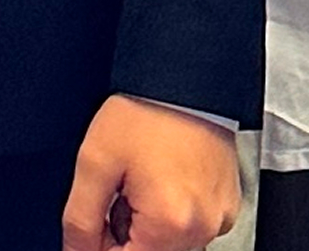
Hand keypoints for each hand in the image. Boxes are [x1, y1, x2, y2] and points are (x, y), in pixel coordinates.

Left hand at [61, 98, 239, 250]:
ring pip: (172, 245)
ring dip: (150, 226)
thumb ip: (80, 219)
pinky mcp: (228, 206)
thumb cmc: (146, 110)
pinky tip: (163, 178)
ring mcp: (219, 219)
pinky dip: (174, 214)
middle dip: (126, 233)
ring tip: (143, 180)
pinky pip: (194, 227)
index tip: (97, 220)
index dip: (101, 246)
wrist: (184, 75)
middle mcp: (202, 229)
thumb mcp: (94, 162)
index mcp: (169, 224)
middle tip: (120, 191)